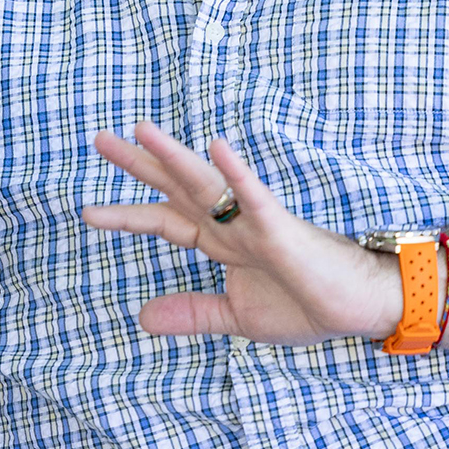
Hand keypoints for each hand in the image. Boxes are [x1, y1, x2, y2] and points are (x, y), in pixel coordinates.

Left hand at [81, 121, 401, 342]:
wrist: (359, 308)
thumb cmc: (306, 303)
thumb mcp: (236, 317)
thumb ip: (192, 312)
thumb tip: (141, 318)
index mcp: (220, 242)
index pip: (164, 222)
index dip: (127, 215)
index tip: (88, 212)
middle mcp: (231, 224)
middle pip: (175, 188)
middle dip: (138, 166)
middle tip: (100, 139)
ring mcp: (254, 221)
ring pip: (206, 182)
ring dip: (173, 156)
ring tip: (140, 130)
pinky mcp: (282, 227)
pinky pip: (255, 196)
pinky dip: (235, 173)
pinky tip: (215, 148)